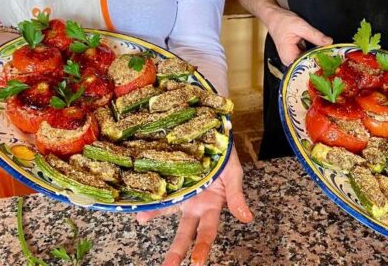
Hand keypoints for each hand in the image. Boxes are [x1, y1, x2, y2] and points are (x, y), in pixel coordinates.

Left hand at [136, 149, 252, 264]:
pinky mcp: (172, 178)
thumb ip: (237, 196)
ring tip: (141, 219)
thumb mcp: (234, 175)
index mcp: (212, 207)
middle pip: (184, 232)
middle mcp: (194, 205)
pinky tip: (140, 204)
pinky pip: (160, 189)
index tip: (196, 262)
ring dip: (154, 215)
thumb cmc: (226, 157)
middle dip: (176, 251)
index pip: (207, 232)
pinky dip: (151, 197)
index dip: (201, 247)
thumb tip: (247, 218)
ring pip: (167, 209)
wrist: (214, 134)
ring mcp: (181, 193)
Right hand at [265, 7, 331, 65]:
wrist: (273, 16)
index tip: (332, 62)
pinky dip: (313, 53)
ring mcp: (291, 58)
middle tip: (334, 58)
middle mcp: (289, 61)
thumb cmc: (283, 21)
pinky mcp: (294, 54)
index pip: (306, 67)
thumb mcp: (300, 26)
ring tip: (330, 55)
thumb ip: (315, 35)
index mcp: (289, 57)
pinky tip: (322, 51)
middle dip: (320, 61)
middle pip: (307, 66)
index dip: (319, 65)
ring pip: (307, 62)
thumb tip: (329, 42)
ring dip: (317, 57)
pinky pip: (306, 57)